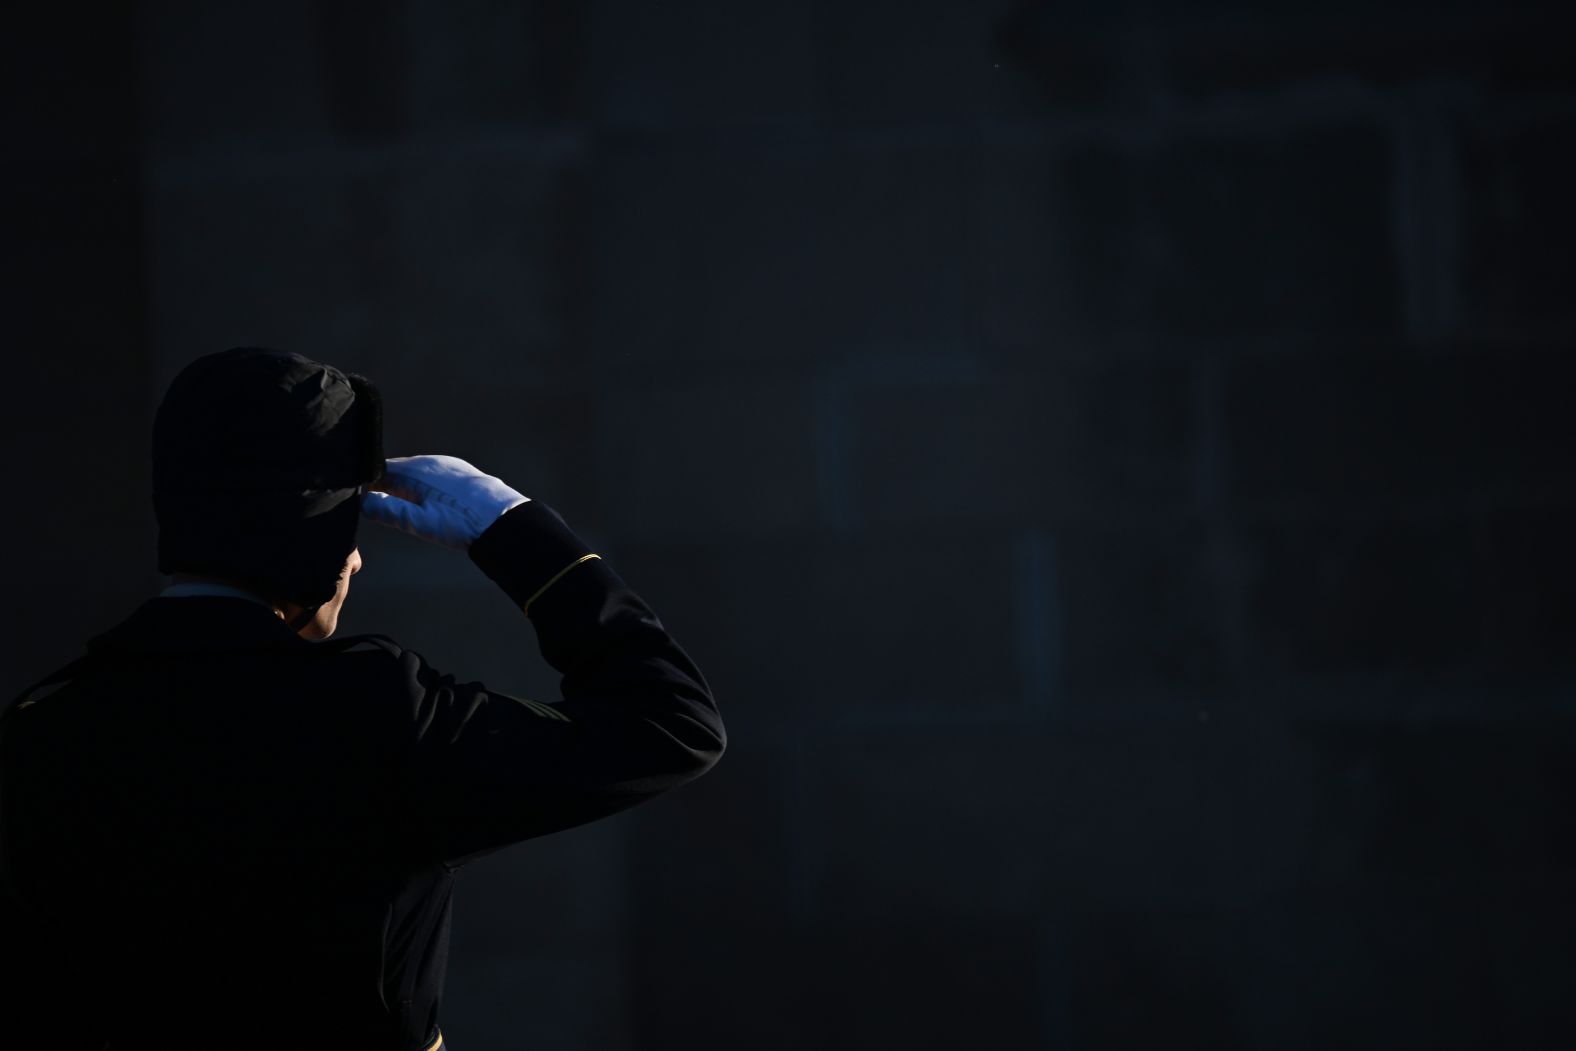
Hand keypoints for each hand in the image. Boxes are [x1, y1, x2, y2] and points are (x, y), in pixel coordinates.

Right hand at [360, 454, 530, 550]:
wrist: (502, 519)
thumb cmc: (460, 522)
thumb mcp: (419, 522)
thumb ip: (389, 511)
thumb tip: (361, 502)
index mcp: (415, 470)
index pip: (379, 471)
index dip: (365, 484)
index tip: (356, 497)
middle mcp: (430, 462)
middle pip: (397, 470)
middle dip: (383, 483)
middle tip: (370, 501)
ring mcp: (448, 465)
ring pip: (416, 472)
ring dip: (403, 485)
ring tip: (396, 503)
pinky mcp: (461, 473)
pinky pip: (433, 475)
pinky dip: (422, 485)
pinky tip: (426, 500)